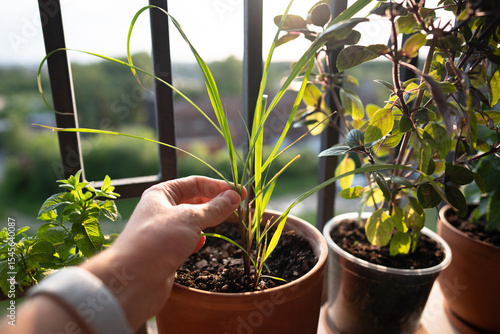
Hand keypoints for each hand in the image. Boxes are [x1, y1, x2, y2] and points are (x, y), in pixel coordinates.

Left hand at [83, 176, 245, 329]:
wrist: (132, 280)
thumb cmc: (157, 241)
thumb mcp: (190, 219)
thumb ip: (214, 208)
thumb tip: (234, 197)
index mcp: (161, 194)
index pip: (195, 183)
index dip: (218, 186)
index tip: (240, 192)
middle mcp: (160, 210)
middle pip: (193, 200)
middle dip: (215, 202)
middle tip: (238, 206)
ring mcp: (162, 232)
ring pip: (190, 221)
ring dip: (208, 220)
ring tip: (227, 221)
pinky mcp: (164, 252)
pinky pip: (185, 239)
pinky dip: (197, 238)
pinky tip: (203, 241)